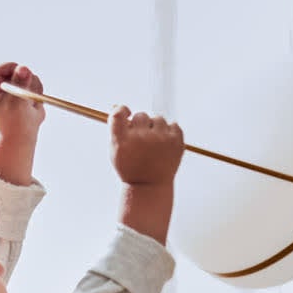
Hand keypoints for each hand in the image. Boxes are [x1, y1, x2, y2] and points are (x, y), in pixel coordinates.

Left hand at [0, 62, 43, 185]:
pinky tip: (35, 104)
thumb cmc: (17, 124)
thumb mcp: (16, 104)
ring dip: (33, 86)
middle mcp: (1, 86)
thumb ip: (19, 84)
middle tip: (29, 90)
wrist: (24, 138)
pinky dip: (38, 90)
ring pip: (26, 75)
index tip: (22, 70)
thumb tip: (24, 67)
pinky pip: (33, 81)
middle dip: (25, 79)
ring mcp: (13, 88)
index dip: (10, 67)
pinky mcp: (24, 90)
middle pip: (13, 70)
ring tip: (31, 103)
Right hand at [110, 105, 184, 243]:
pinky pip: (174, 125)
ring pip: (158, 119)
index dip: (122, 109)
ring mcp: (160, 140)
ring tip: (154, 145)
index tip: (127, 112)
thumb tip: (118, 105)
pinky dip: (170, 132)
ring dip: (156, 128)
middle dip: (141, 124)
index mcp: (122, 141)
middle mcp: (141, 138)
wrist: (150, 187)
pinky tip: (164, 146)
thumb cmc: (131, 167)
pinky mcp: (176, 142)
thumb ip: (116, 127)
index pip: (119, 114)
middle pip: (141, 115)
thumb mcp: (116, 149)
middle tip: (142, 141)